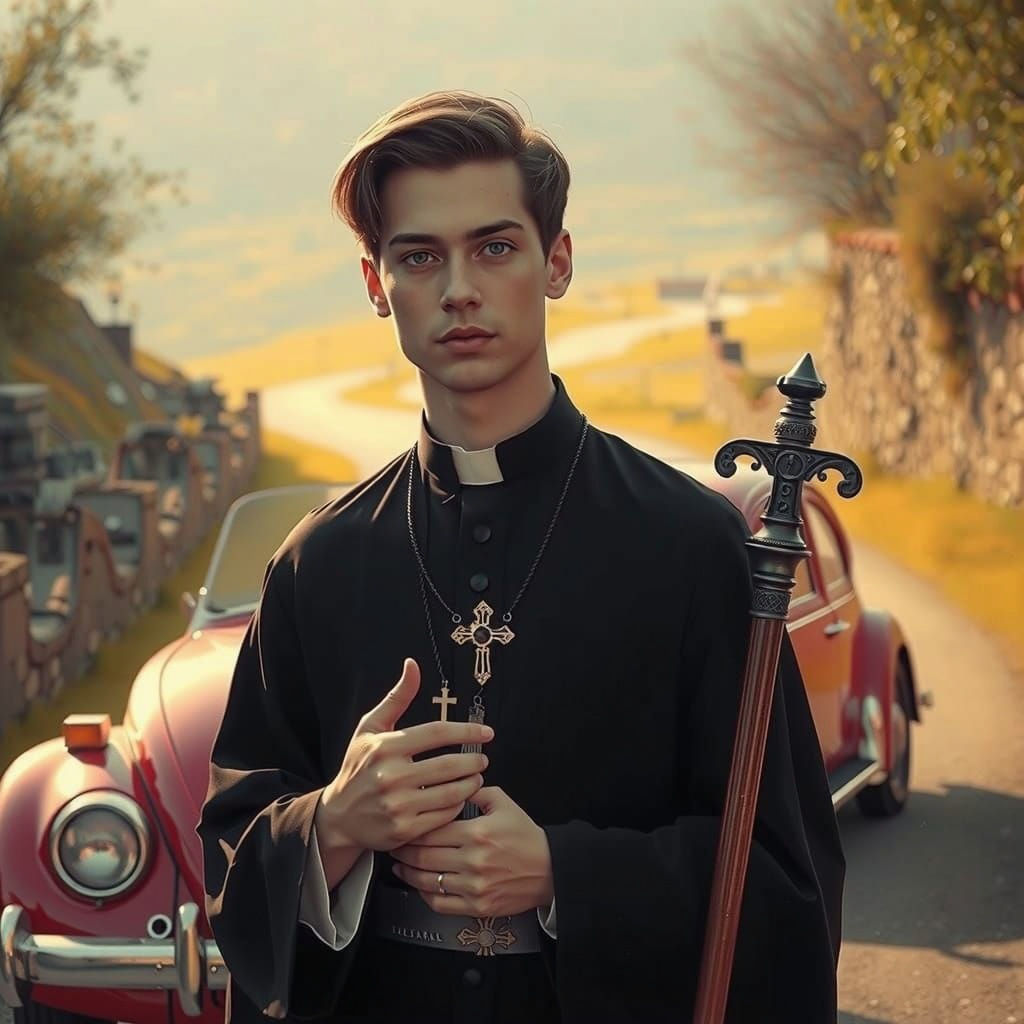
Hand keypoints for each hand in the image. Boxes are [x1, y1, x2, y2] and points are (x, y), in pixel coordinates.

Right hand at [317, 658, 493, 851]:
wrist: (338, 815)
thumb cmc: (358, 765)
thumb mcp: (371, 728)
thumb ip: (397, 697)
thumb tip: (413, 664)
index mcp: (385, 747)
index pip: (437, 733)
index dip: (466, 731)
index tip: (486, 733)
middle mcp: (390, 776)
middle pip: (449, 765)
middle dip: (473, 760)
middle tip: (483, 758)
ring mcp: (397, 805)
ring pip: (451, 793)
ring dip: (471, 783)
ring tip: (476, 777)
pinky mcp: (404, 830)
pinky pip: (443, 816)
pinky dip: (458, 805)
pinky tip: (460, 797)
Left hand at [390, 786, 554, 917]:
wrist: (549, 869)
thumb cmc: (526, 837)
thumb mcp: (504, 803)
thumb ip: (475, 791)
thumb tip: (450, 783)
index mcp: (477, 832)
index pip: (431, 830)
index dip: (411, 828)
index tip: (403, 824)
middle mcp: (473, 861)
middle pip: (424, 856)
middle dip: (403, 850)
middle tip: (393, 844)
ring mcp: (474, 886)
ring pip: (427, 882)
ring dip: (408, 873)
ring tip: (399, 865)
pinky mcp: (477, 906)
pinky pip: (440, 904)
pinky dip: (424, 895)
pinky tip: (419, 885)